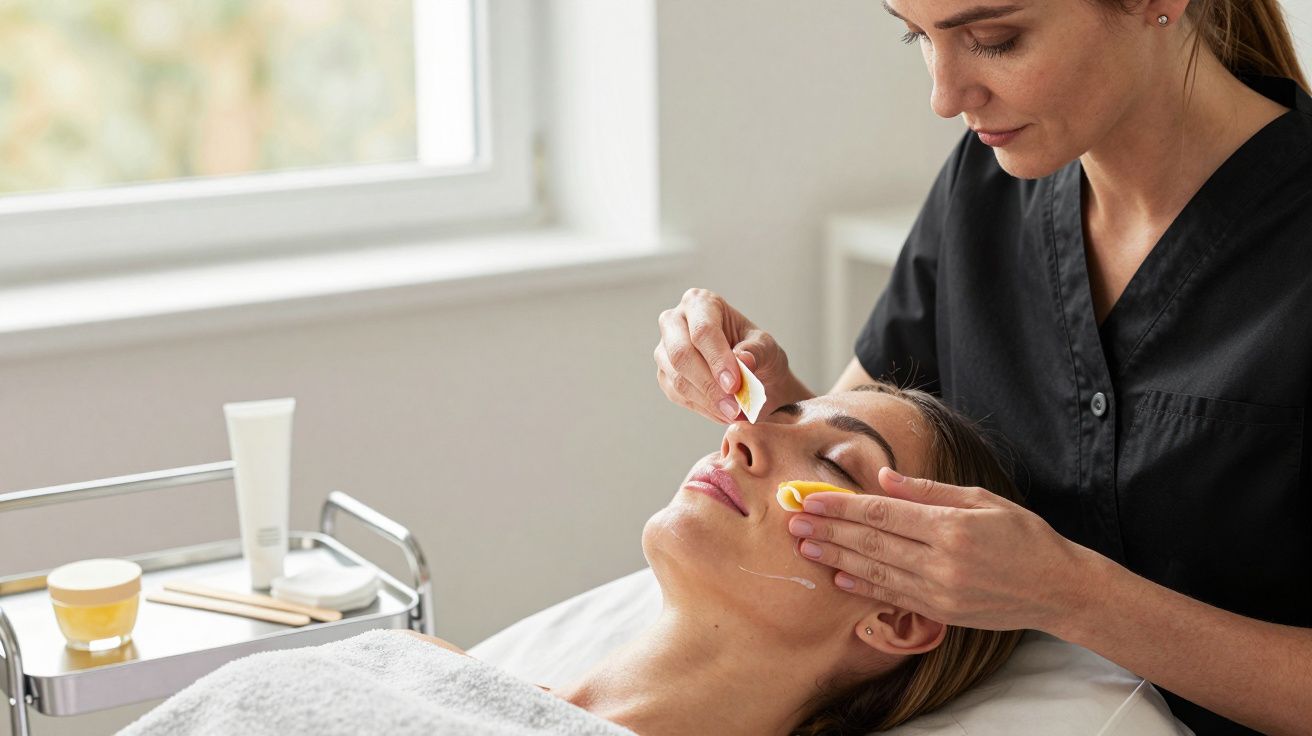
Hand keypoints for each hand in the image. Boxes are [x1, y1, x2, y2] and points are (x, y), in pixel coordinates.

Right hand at [654, 288, 793, 422]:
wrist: (755, 375)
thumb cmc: (758, 353)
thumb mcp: (767, 348)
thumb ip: (757, 351)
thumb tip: (743, 360)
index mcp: (701, 303)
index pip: (703, 330)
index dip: (717, 358)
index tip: (735, 384)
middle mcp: (675, 321)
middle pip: (682, 353)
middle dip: (709, 384)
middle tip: (734, 407)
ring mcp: (665, 349)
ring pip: (677, 378)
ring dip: (707, 401)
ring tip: (734, 412)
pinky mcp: (664, 375)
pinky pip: (677, 395)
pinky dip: (703, 408)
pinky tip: (722, 412)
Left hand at [788, 467, 1090, 631]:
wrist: (1058, 588)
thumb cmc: (1023, 535)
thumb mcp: (981, 499)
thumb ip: (928, 490)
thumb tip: (883, 477)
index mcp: (951, 526)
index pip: (883, 513)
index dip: (842, 506)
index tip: (811, 498)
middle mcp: (942, 561)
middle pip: (872, 541)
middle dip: (829, 529)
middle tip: (794, 519)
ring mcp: (940, 591)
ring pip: (876, 570)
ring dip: (836, 557)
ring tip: (805, 545)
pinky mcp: (942, 613)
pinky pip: (893, 596)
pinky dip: (863, 585)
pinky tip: (838, 575)